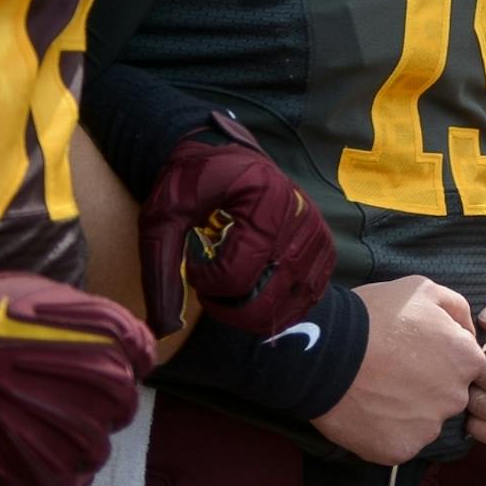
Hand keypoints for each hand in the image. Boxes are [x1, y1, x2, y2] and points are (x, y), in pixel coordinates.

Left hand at [140, 114, 334, 337]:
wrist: (224, 154)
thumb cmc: (192, 183)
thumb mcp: (162, 220)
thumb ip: (160, 273)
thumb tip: (163, 330)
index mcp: (266, 199)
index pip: (237, 276)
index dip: (204, 284)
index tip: (192, 264)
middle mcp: (301, 216)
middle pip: (266, 299)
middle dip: (227, 307)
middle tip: (209, 283)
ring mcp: (317, 233)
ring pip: (289, 305)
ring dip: (252, 309)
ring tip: (231, 285)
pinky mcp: (324, 246)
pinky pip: (309, 296)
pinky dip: (281, 306)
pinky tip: (256, 291)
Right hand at [310, 277, 483, 466]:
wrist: (327, 351)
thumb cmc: (376, 315)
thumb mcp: (425, 290)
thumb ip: (458, 310)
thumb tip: (469, 333)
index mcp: (468, 360)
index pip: (464, 364)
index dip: (438, 355)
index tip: (412, 349)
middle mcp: (456, 398)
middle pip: (447, 395)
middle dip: (427, 384)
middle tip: (393, 370)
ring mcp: (428, 428)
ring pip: (424, 421)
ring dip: (407, 410)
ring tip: (377, 389)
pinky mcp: (399, 450)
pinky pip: (399, 442)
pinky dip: (385, 430)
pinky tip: (367, 410)